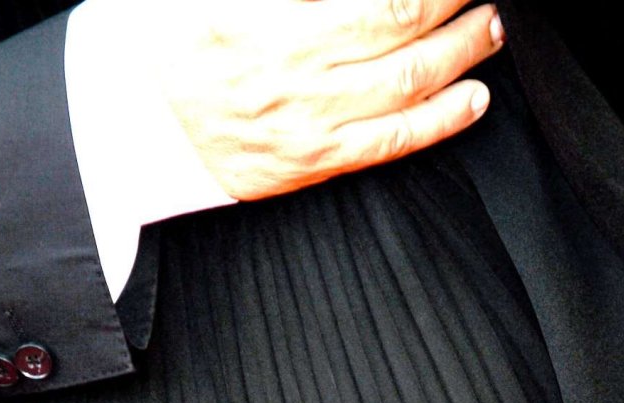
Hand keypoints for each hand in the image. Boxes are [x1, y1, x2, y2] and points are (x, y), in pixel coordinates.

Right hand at [146, 0, 504, 199]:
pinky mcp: (310, 165)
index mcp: (270, 19)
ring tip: (490, 31)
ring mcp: (307, 124)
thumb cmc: (170, 47)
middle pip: (403, 29)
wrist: (134, 130)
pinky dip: (440, 122)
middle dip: (455, 6)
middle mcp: (295, 72)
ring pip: (407, 86)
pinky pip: (389, 145)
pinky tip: (472, 100)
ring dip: (462, 55)